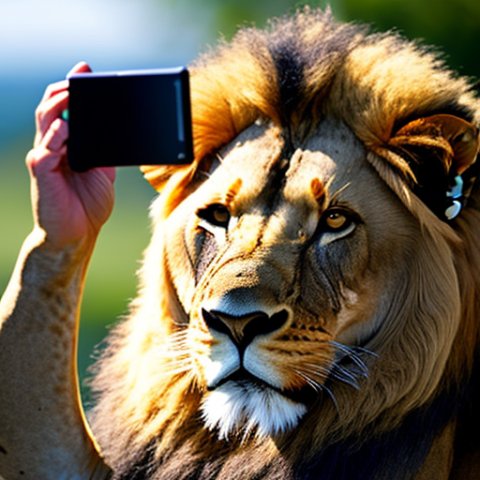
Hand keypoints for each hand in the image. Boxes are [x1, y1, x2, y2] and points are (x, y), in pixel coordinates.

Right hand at [26, 62, 115, 249]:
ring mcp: (45, 158)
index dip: (73, 88)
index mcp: (67, 145)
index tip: (87, 71)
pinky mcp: (42, 174)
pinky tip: (67, 128)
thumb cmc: (88, 205)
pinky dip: (56, 137)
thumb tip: (120, 132)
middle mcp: (52, 147)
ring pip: (45, 123)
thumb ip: (105, 153)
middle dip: (65, 88)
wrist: (77, 235)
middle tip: (80, 75)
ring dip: (59, 105)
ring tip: (73, 92)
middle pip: (51, 108)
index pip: (65, 109)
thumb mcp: (103, 173)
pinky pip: (45, 151)